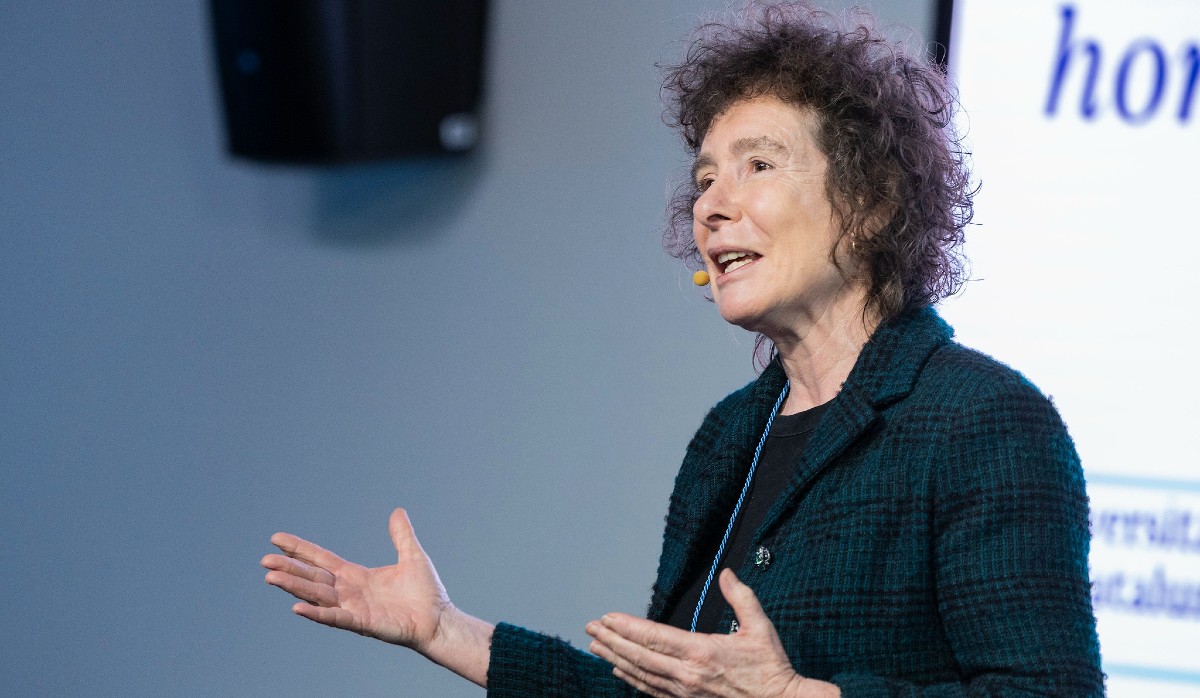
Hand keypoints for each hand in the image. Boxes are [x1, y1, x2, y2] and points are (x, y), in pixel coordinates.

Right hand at [261, 508, 449, 652]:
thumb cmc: (425, 592)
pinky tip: (296, 607)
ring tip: (271, 578)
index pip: (322, 560)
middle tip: (264, 560)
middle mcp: (350, 591)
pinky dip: (316, 613)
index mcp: (357, 575)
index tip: (277, 539)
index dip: (300, 549)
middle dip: (289, 568)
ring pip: (317, 595)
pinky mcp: (362, 623)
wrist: (439, 620)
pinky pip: (334, 617)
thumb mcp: (412, 556)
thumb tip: (397, 511)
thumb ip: (401, 535)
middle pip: (313, 577)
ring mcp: (353, 608)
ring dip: (295, 587)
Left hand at [586, 569, 837, 697]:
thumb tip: (726, 573)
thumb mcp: (760, 628)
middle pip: (640, 656)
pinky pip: (652, 691)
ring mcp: (685, 693)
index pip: (654, 637)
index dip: (627, 627)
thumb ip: (741, 597)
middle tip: (590, 628)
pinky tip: (620, 671)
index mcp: (702, 652)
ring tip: (596, 647)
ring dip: (616, 659)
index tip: (606, 618)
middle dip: (611, 641)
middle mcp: (688, 675)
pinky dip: (632, 679)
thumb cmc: (772, 670)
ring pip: (641, 675)